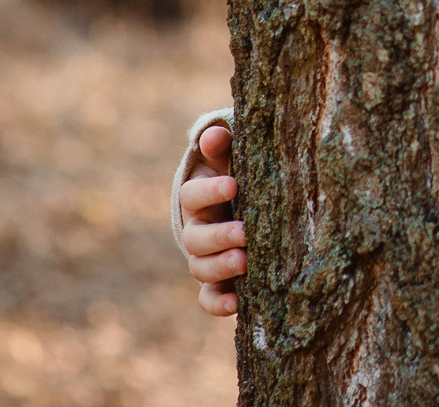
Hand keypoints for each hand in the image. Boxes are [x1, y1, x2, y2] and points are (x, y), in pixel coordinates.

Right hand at [179, 124, 243, 315]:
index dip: (210, 191)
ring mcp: (204, 259)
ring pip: (201, 268)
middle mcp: (196, 230)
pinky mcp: (216, 283)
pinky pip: (208, 298)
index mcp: (196, 199)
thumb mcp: (227, 159)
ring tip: (245, 261)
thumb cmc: (235, 177)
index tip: (234, 184)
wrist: (235, 207)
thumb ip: (221, 146)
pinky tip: (237, 304)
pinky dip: (218, 303)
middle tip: (245, 232)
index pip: (192, 195)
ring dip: (221, 266)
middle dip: (219, 236)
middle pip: (196, 238)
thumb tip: (216, 134)